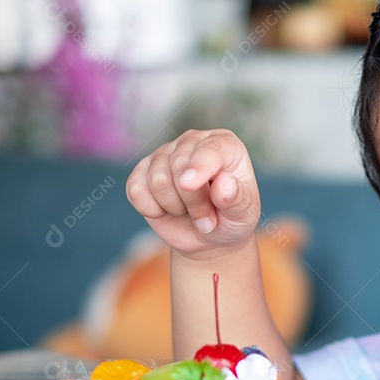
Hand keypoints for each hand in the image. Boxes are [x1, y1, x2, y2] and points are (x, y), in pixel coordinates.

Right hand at [126, 129, 260, 256]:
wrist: (208, 238)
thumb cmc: (231, 219)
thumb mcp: (244, 214)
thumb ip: (237, 199)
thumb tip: (224, 184)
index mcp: (224, 144)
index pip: (209, 149)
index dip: (199, 167)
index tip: (189, 185)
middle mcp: (193, 141)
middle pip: (179, 166)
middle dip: (193, 202)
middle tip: (207, 219)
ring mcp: (165, 154)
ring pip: (158, 180)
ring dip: (174, 207)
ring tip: (190, 213)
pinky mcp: (142, 172)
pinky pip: (136, 189)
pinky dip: (150, 209)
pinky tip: (165, 211)